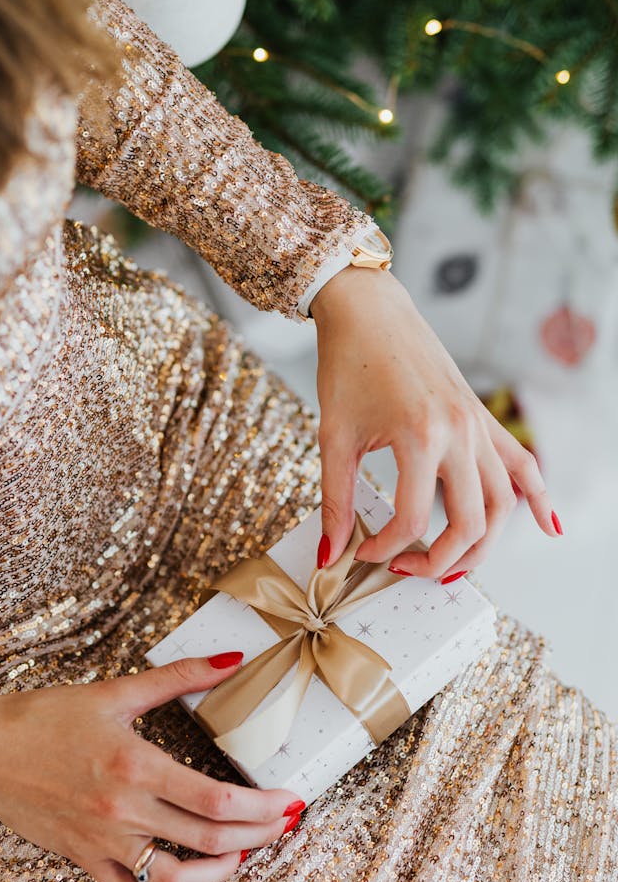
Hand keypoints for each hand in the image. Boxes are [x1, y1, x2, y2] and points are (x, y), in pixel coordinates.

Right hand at [0, 654, 301, 881]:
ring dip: (220, 873)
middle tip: (285, 825)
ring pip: (177, 879)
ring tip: (242, 854)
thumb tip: (234, 659)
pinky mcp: (84, 860)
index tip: (290, 801)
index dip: (263, 807)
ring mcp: (104, 842)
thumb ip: (180, 676)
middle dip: (259, 835)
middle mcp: (125, 810)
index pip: (216, 799)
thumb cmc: (49, 716)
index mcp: (137, 765)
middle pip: (210, 839)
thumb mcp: (117, 691)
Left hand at [311, 266, 558, 578]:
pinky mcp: (482, 418)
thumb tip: (333, 553)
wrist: (369, 310)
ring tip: (452, 567)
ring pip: (503, 503)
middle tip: (407, 570)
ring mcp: (477, 426)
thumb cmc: (347, 366)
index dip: (385, 548)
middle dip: (440, 560)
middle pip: (470, 522)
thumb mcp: (334, 436)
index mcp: (420, 436)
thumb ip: (335, 500)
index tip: (363, 553)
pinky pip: (521, 464)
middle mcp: (460, 433)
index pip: (411, 519)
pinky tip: (548, 526)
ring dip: (483, 545)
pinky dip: (538, 498)